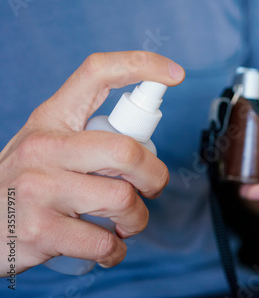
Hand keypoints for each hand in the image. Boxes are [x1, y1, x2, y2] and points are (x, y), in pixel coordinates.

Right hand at [0, 51, 183, 274]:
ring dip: (137, 220)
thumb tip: (143, 144)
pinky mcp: (39, 230)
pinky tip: (109, 248)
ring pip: (123, 199)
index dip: (141, 65)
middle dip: (155, 176)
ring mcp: (39, 188)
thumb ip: (87, 140)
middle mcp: (43, 147)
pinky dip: (117, 251)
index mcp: (51, 119)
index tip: (175, 73)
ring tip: (124, 224)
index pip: (97, 74)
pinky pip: (105, 242)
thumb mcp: (45, 147)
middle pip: (127, 150)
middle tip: (151, 189)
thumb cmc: (24, 185)